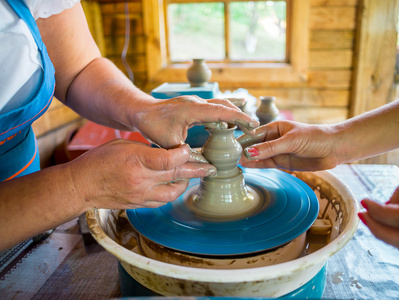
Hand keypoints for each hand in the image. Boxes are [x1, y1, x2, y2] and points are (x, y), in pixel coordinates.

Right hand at [68, 140, 216, 209]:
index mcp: (137, 160)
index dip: (185, 154)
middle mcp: (141, 180)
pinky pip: (162, 201)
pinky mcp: (138, 204)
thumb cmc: (100, 160)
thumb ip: (148, 150)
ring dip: (185, 183)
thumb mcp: (123, 145)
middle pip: (176, 175)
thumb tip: (168, 153)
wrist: (81, 185)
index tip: (189, 149)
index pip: (170, 160)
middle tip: (211, 168)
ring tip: (192, 175)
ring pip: (173, 192)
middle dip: (197, 170)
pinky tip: (175, 185)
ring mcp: (140, 195)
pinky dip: (171, 193)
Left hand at [131, 96, 258, 147]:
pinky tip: (233, 118)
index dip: (239, 119)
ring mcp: (196, 101)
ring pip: (221, 104)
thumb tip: (206, 167)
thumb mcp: (169, 144)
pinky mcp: (194, 104)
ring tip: (248, 125)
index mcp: (193, 108)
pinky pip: (214, 106)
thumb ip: (187, 155)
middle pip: (225, 106)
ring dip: (235, 113)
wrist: (141, 112)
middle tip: (254, 129)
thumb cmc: (153, 126)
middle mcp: (197, 102)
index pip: (222, 112)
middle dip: (241, 117)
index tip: (253, 126)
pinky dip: (225, 112)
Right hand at [237, 120, 338, 170]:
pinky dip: (255, 165)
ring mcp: (277, 151)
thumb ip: (270, 148)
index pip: (253, 134)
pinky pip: (265, 164)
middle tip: (226, 158)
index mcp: (274, 127)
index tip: (229, 147)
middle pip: (253, 145)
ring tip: (232, 163)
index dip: (241, 140)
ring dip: (247, 159)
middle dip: (241, 150)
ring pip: (258, 156)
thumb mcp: (290, 141)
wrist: (333, 149)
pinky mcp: (282, 162)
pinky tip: (245, 166)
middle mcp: (273, 139)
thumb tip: (249, 153)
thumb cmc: (314, 138)